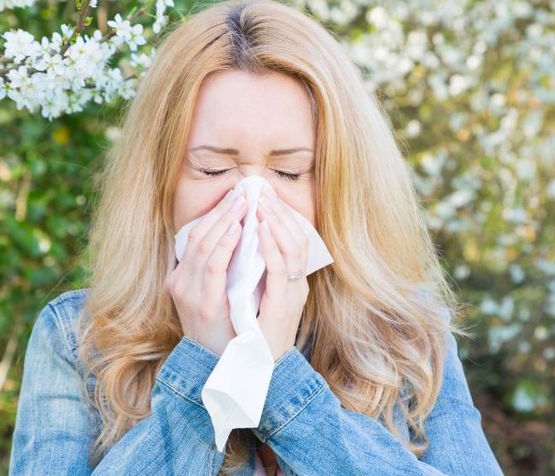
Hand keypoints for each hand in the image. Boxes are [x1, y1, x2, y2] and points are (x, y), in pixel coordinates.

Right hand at [165, 188, 247, 355]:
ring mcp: (188, 292)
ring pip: (203, 245)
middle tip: (243, 192)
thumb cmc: (225, 330)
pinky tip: (239, 229)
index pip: (196, 237)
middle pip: (198, 236)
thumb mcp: (217, 296)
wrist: (221, 368)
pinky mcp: (203, 303)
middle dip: (221, 211)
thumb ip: (220, 271)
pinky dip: (226, 244)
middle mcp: (180, 282)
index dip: (215, 214)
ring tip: (243, 203)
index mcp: (183, 278)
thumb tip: (239, 238)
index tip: (235, 196)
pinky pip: (214, 265)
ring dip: (225, 220)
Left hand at [255, 188, 309, 361]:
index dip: (284, 219)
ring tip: (260, 203)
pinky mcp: (280, 303)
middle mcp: (298, 286)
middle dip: (279, 213)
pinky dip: (268, 245)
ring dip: (275, 223)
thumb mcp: (264, 303)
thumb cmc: (256, 337)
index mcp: (295, 285)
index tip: (268, 198)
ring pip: (292, 248)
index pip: (297, 242)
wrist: (257, 371)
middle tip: (263, 191)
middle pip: (298, 239)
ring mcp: (292, 294)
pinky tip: (257, 229)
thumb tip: (248, 248)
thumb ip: (262, 278)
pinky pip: (277, 268)